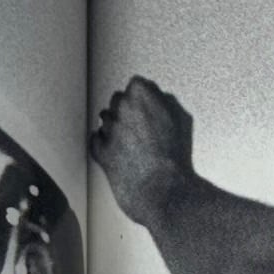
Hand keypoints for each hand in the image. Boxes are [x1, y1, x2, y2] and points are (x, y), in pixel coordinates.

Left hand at [91, 75, 196, 222]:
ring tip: (129, 142)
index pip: (135, 84)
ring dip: (114, 126)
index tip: (145, 106)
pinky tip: (115, 150)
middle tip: (138, 126)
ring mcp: (109, 130)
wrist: (163, 190)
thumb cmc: (175, 158)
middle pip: (117, 99)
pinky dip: (102, 142)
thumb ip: (163, 104)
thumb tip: (153, 97)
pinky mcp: (100, 149)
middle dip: (125, 109)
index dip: (140, 96)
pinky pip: (95, 138)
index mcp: (144, 99)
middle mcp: (123, 110)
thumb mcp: (179, 122)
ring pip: (105, 118)